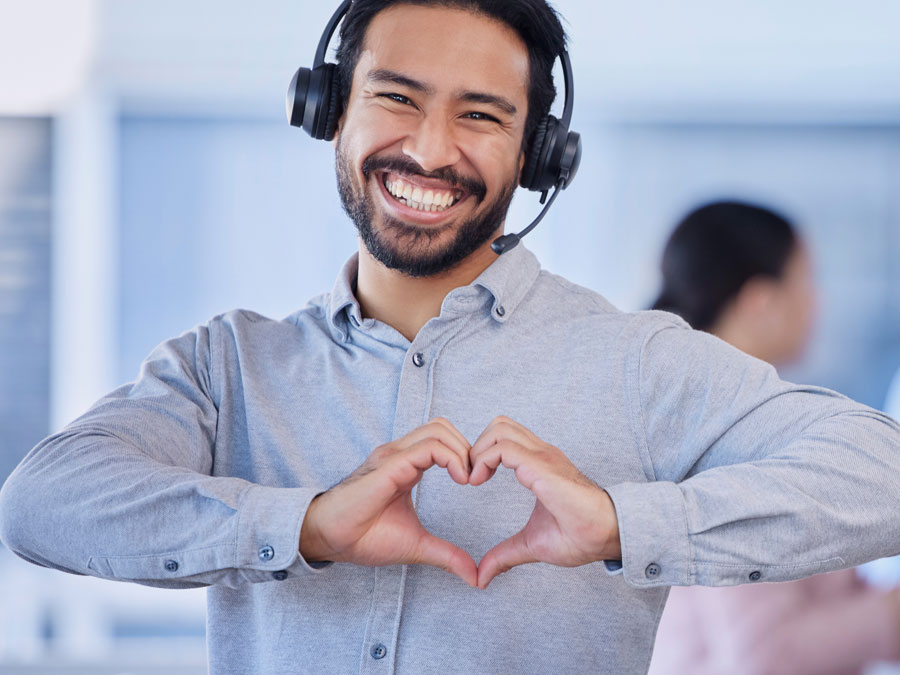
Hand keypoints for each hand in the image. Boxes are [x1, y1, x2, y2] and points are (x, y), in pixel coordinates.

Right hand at [299, 418, 477, 586]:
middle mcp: (400, 453)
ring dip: (462, 451)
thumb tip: (475, 576)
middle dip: (468, 448)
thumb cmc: (364, 538)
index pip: (442, 440)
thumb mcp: (417, 546)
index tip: (477, 483)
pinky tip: (460, 480)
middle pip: (443, 427)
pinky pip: (429, 447)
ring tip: (468, 480)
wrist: (330, 539)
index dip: (465, 455)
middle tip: (476, 478)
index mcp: (406, 465)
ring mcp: (394, 455)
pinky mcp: (390, 464)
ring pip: (439, 430)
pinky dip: (452, 458)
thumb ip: (447, 555)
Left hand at [469, 416, 620, 588]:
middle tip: (470, 477)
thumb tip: (483, 576)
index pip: (505, 438)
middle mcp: (540, 453)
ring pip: (499, 427)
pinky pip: (503, 447)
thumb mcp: (531, 545)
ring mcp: (542, 455)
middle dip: (477, 445)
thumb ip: (505, 555)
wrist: (608, 535)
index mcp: (539, 465)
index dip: (482, 454)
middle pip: (499, 424)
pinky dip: (482, 460)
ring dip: (478, 450)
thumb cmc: (581, 536)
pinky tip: (479, 482)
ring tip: (474, 479)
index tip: (473, 482)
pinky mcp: (541, 465)